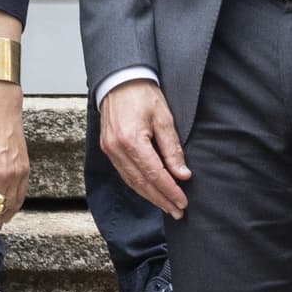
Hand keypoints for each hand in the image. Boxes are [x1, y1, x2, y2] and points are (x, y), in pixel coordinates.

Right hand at [99, 78, 189, 218]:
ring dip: (150, 196)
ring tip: (167, 206)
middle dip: (161, 199)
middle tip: (178, 211)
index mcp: (131, 140)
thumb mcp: (164, 118)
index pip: (154, 174)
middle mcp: (116, 148)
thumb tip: (182, 174)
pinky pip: (124, 173)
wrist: (119, 79)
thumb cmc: (142, 94)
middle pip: (141, 182)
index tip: (183, 202)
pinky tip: (150, 191)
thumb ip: (173, 149)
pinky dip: (138, 185)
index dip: (170, 190)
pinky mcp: (108, 148)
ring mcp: (109, 149)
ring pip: (131, 181)